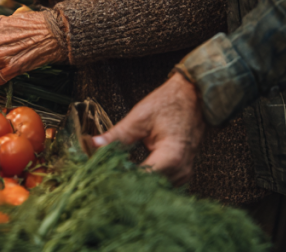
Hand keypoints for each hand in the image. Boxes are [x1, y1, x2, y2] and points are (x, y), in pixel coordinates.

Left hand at [91, 73, 205, 185]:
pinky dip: (146, 179)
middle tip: (103, 173)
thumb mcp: (139, 118)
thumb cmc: (168, 104)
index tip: (102, 173)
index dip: (120, 179)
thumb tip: (94, 144)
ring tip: (114, 173)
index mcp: (170, 157)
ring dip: (135, 183)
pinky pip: (161, 183)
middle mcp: (180, 171)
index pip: (141, 180)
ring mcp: (183, 174)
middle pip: (148, 187)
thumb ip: (117, 135)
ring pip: (154, 188)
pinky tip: (130, 172)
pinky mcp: (181, 172)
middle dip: (125, 182)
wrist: (192, 97)